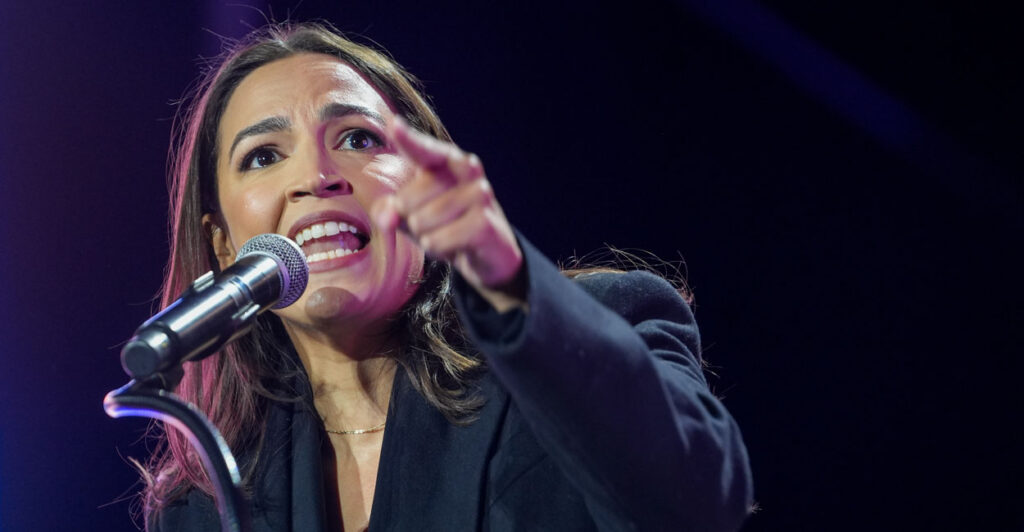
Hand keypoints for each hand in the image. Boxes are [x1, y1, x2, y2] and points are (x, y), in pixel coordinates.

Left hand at [372, 118, 525, 310]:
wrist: (489, 253)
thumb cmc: (446, 225)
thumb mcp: (412, 215)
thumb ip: (390, 211)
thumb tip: (386, 218)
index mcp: (446, 160)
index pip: (423, 150)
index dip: (407, 139)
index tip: (393, 124)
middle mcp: (467, 169)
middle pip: (407, 199)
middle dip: (410, 221)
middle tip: (433, 225)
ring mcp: (480, 194)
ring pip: (422, 222)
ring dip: (426, 237)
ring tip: (446, 234)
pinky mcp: (485, 223)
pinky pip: (438, 240)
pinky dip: (439, 249)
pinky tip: (456, 247)